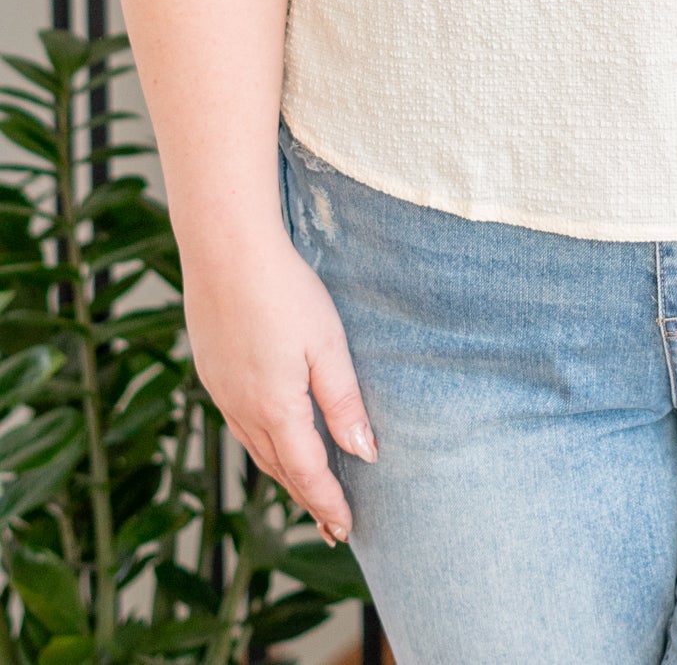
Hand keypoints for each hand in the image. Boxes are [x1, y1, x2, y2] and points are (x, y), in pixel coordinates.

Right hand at [181, 228, 375, 543]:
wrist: (224, 249)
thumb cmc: (283, 290)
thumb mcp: (327, 345)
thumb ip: (343, 401)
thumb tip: (364, 453)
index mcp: (276, 408)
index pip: (307, 473)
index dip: (328, 503)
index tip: (346, 529)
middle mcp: (243, 410)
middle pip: (279, 469)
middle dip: (307, 499)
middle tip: (331, 525)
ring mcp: (222, 392)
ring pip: (256, 449)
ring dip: (283, 474)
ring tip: (306, 491)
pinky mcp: (211, 372)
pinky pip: (239, 425)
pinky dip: (262, 445)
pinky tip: (273, 439)